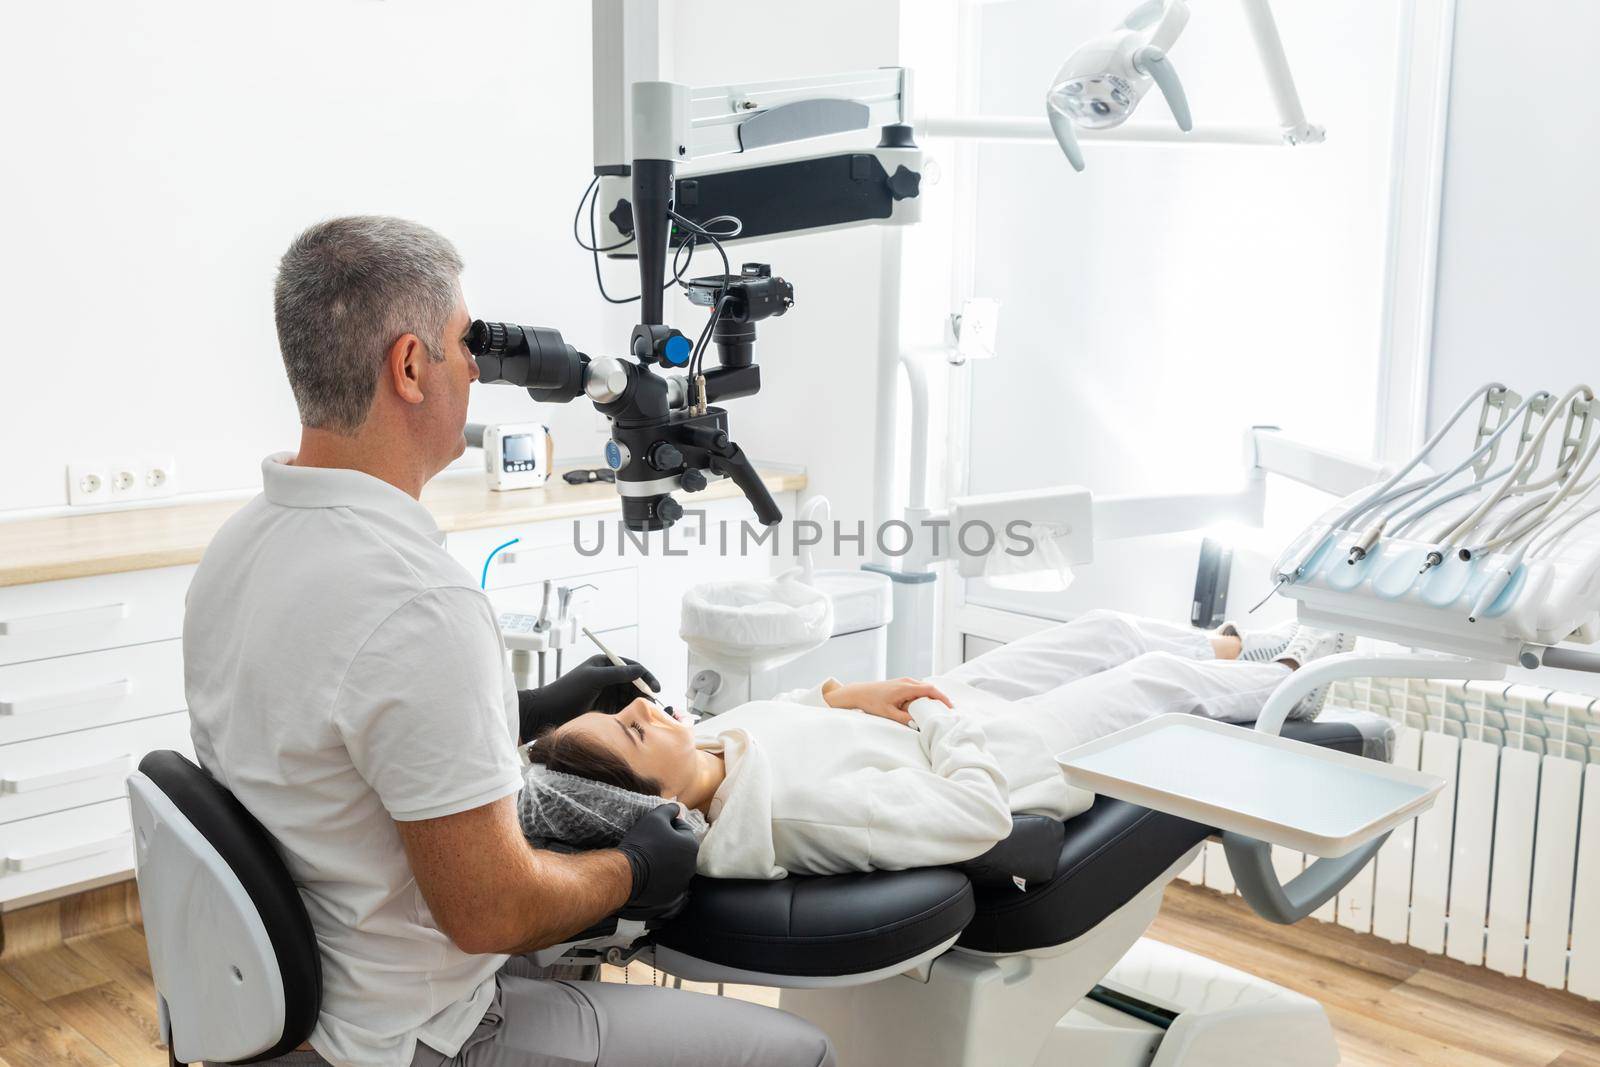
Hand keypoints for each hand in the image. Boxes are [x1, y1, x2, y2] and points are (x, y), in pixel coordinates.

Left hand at [518, 655, 660, 739]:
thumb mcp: (594, 679)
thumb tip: (640, 670)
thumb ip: (618, 673)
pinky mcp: (604, 710)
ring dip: (638, 705)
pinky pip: (622, 710)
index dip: (646, 677)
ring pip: (629, 698)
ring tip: (646, 714)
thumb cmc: (567, 691)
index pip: (632, 667)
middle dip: (644, 693)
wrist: (546, 713)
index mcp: (605, 664)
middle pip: (634, 684)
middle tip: (653, 706)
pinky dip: (630, 714)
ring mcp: (606, 694)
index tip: (655, 689)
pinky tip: (635, 720)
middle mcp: (608, 678)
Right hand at [615, 804, 698, 915]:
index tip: (653, 829)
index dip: (667, 825)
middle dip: (668, 843)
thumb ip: (669, 809)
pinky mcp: (670, 895)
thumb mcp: (655, 817)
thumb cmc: (643, 842)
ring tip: (647, 857)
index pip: (682, 828)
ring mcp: (681, 882)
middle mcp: (691, 866)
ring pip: (674, 865)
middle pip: (680, 848)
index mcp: (692, 846)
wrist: (627, 873)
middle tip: (650, 842)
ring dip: (665, 860)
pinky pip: (666, 880)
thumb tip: (677, 808)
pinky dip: (660, 876)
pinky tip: (647, 872)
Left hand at [823, 678, 952, 725]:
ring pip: (924, 688)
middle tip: (947, 711)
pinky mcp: (902, 683)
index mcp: (906, 687)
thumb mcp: (888, 713)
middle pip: (930, 688)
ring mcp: (905, 681)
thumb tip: (918, 724)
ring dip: (932, 697)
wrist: (860, 693)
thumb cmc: (872, 702)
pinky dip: (924, 696)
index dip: (942, 698)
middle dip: (939, 698)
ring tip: (938, 710)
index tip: (950, 707)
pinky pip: (918, 688)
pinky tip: (925, 705)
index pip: (930, 689)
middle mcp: (907, 681)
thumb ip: (904, 718)